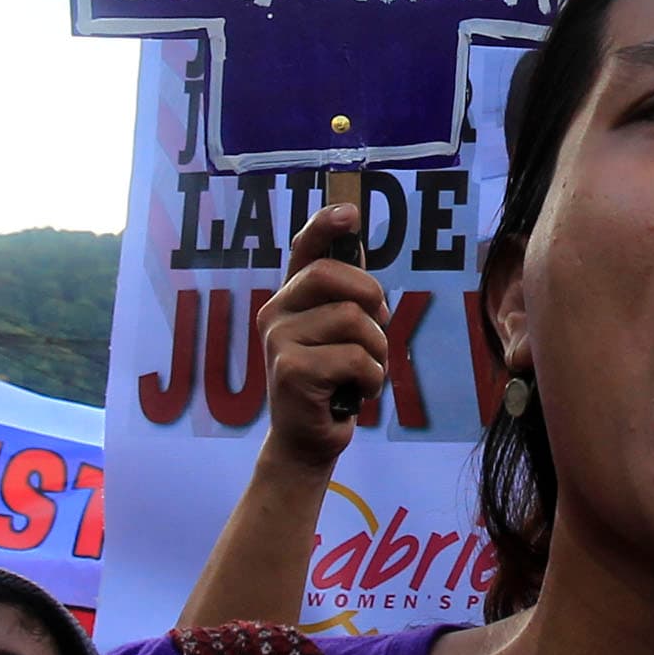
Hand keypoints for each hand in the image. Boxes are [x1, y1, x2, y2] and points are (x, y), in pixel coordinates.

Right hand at [259, 207, 389, 467]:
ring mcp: (278, 341)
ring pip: (352, 319)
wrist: (307, 440)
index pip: (303, 250)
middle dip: (370, 297)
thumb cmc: (331, 382)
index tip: (350, 213)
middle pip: (331, 276)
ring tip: (365, 371)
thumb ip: (347, 300)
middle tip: (377, 326)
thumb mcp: (340, 335)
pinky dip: (372, 378)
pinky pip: (355, 357)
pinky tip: (356, 393)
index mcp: (291, 298)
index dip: (324, 225)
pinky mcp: (290, 371)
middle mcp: (275, 313)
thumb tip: (364, 266)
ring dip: (377, 350)